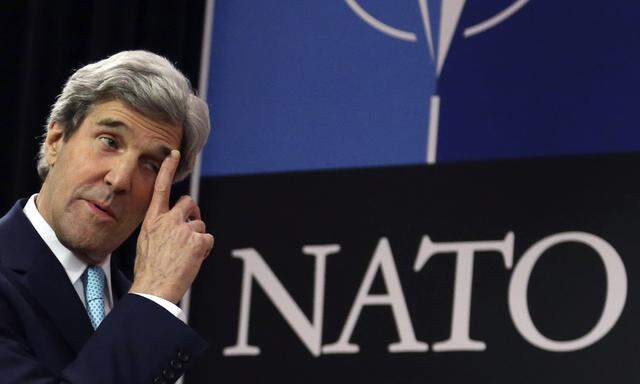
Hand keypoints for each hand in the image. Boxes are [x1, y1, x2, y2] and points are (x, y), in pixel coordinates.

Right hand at [129, 150, 213, 303]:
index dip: (168, 170)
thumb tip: (175, 226)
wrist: (154, 288)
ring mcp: (184, 230)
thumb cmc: (150, 270)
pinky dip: (205, 249)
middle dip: (193, 213)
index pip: (160, 189)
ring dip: (197, 238)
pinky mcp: (197, 241)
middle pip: (189, 203)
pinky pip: (208, 239)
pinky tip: (194, 260)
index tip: (174, 154)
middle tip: (190, 229)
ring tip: (186, 255)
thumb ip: (161, 229)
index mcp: (153, 221)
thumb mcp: (147, 243)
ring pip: (200, 226)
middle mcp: (168, 221)